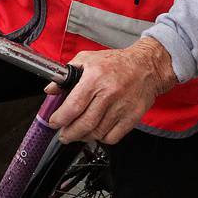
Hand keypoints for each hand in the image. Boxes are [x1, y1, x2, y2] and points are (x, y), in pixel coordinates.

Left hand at [46, 39, 177, 144]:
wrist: (147, 66)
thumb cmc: (116, 63)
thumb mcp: (87, 59)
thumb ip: (66, 74)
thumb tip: (50, 89)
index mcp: (95, 78)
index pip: (73, 106)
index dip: (60, 119)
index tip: (54, 123)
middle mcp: (109, 93)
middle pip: (85, 124)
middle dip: (69, 134)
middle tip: (64, 135)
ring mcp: (122, 107)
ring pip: (98, 133)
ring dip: (84, 136)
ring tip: (78, 133)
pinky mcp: (133, 117)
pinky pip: (113, 137)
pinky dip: (102, 138)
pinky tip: (97, 132)